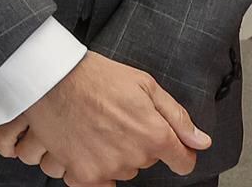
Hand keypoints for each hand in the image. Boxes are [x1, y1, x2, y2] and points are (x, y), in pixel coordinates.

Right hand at [0, 51, 209, 182]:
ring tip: (94, 128)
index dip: (176, 151)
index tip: (167, 144)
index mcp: (155, 135)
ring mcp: (108, 168)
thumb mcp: (144, 84)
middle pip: (145, 162)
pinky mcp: (83, 174)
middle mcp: (135, 157)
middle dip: (135, 145)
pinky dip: (90, 168)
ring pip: (121, 170)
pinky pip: (95, 183)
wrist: (50, 77)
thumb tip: (201, 141)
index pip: (182, 161)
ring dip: (112, 155)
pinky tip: (83, 147)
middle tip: (114, 120)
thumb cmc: (94, 76)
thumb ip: (177, 116)